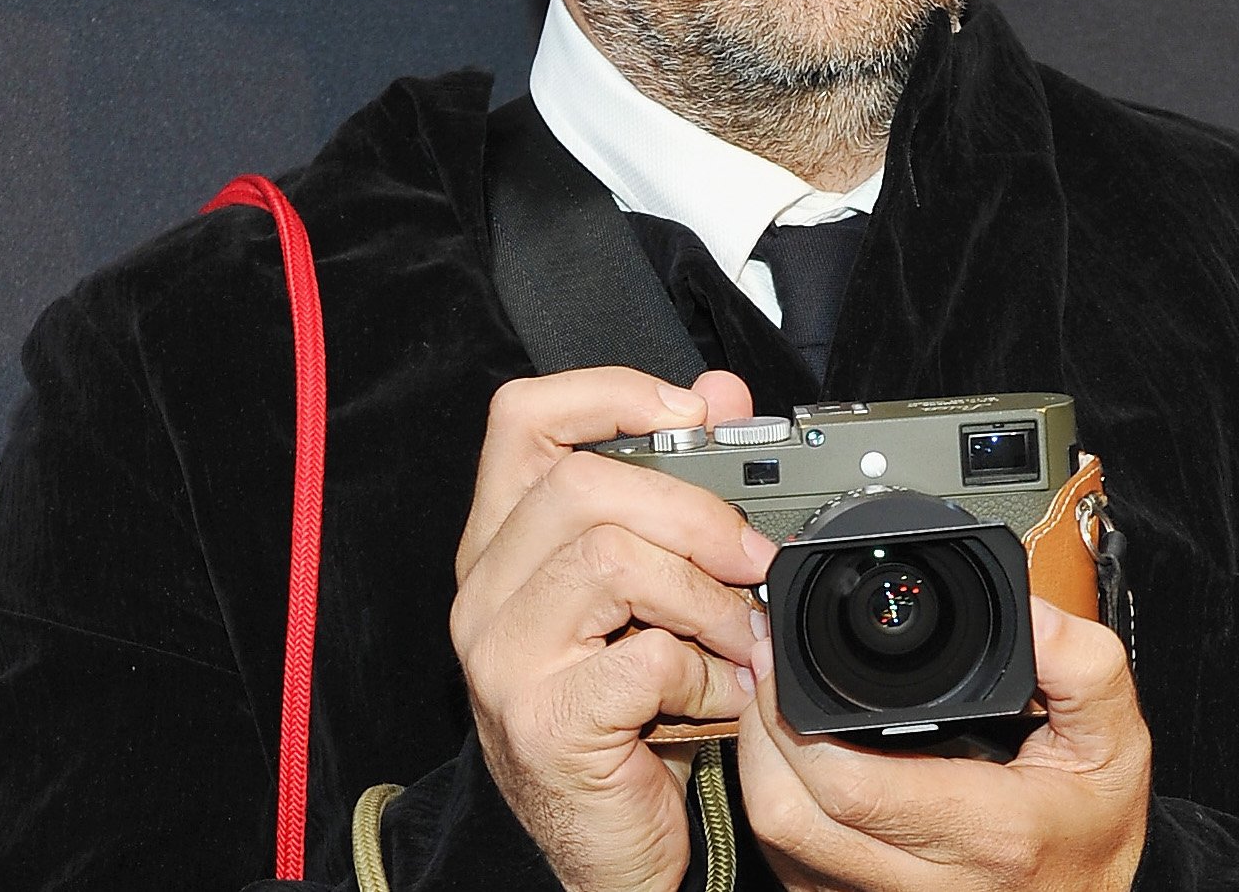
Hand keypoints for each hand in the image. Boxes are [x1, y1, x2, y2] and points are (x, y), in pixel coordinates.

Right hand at [450, 366, 775, 891]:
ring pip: (609, 558)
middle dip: (693, 510)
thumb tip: (722, 394)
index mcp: (503, 542)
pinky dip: (707, 670)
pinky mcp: (544, 723)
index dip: (609, 393)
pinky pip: (644, 658)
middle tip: (753, 556)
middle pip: (581, 483)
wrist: (601, 847)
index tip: (691, 411)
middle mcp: (485, 593)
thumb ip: (678, 486)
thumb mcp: (651, 588)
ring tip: (742, 633)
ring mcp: (503, 659)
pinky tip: (722, 693)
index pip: (523, 419)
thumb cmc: (625, 712)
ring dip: (706, 596)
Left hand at [736, 594, 1151, 890]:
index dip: (796, 719)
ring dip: (761, 769)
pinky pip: (791, 866)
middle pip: (789, 818)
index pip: (852, 787)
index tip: (785, 658)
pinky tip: (792, 761)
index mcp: (987, 835)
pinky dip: (778, 807)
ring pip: (779, 846)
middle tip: (765, 670)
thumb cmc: (1093, 827)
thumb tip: (1028, 609)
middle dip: (761, 734)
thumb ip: (1080, 664)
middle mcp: (927, 886)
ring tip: (772, 705)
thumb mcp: (1114, 738)